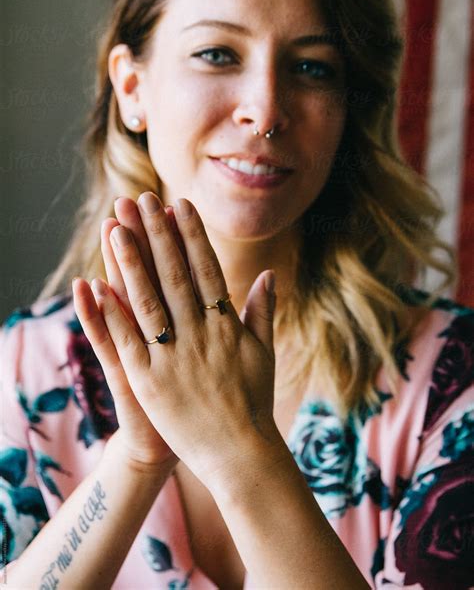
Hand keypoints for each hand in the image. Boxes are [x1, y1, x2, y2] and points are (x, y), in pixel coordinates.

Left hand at [86, 192, 278, 486]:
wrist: (241, 454)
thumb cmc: (254, 402)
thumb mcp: (263, 352)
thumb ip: (263, 311)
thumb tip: (269, 274)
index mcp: (226, 324)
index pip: (206, 269)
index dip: (192, 235)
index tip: (180, 204)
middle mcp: (200, 333)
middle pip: (174, 275)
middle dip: (157, 234)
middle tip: (143, 200)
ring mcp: (174, 356)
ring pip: (149, 300)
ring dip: (131, 261)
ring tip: (116, 228)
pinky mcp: (151, 381)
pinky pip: (128, 341)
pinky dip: (113, 312)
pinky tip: (97, 284)